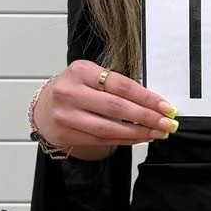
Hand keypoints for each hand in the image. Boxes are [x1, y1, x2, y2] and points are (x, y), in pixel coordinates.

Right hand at [33, 59, 177, 156]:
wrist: (45, 107)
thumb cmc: (74, 90)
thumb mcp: (91, 77)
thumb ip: (117, 86)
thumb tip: (153, 103)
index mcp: (80, 71)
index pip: (121, 85)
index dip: (146, 98)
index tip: (165, 106)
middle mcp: (70, 92)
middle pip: (116, 107)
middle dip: (146, 117)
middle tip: (166, 122)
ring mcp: (66, 115)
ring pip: (109, 128)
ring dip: (138, 132)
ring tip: (157, 132)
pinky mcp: (66, 134)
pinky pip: (102, 140)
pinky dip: (125, 140)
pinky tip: (139, 137)